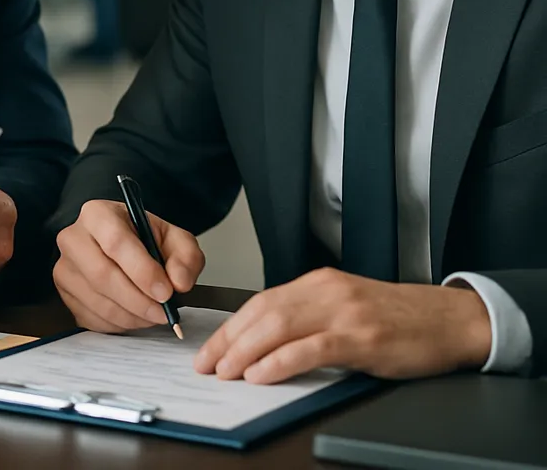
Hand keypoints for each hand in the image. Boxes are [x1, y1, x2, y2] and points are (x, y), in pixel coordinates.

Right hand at [54, 199, 204, 331]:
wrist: (120, 245)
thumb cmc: (144, 239)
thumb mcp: (174, 238)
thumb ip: (185, 257)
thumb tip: (179, 283)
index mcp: (97, 214)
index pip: (116, 243)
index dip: (142, 271)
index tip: (166, 293)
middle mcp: (73, 238)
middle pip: (102, 276)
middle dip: (138, 301)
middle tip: (164, 313)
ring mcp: (64, 268)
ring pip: (97, 301)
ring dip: (132, 316)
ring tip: (154, 314)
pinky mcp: (64, 295)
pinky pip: (91, 318)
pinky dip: (119, 325)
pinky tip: (135, 316)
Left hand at [195, 268, 491, 383]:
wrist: (449, 318)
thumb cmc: (397, 318)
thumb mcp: (345, 307)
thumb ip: (309, 316)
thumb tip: (264, 341)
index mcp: (318, 282)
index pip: (260, 301)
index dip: (231, 326)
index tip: (210, 349)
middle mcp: (326, 291)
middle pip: (262, 312)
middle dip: (229, 340)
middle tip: (207, 364)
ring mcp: (344, 312)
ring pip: (280, 325)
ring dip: (246, 350)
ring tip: (226, 371)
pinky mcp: (362, 337)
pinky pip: (311, 347)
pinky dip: (281, 361)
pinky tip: (261, 374)